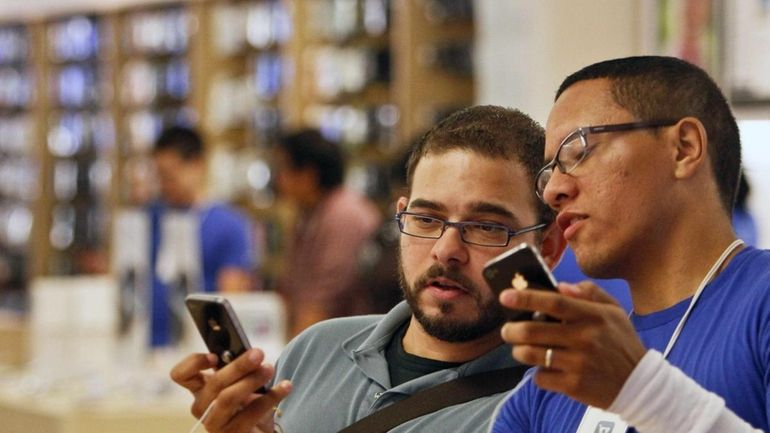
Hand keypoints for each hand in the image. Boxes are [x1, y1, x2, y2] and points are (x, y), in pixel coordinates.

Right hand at [170, 349, 291, 432]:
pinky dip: (271, 397)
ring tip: (269, 369)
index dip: (193, 363)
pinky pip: (251, 414)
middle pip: (213, 383)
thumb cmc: (248, 403)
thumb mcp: (240, 382)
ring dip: (251, 381)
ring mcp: (215, 425)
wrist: (259, 431)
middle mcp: (202, 408)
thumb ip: (238, 368)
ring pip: (227, 398)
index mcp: (200, 390)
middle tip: (259, 353)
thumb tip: (250, 353)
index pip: (180, 375)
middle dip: (238, 366)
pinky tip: (286, 386)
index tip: (214, 356)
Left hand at [499, 281, 645, 408]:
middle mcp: (584, 339)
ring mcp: (578, 364)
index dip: (526, 297)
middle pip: (532, 330)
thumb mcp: (613, 311)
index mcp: (593, 317)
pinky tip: (547, 369)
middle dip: (511, 330)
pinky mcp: (573, 386)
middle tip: (507, 330)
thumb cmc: (621, 343)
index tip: (504, 296)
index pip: (554, 302)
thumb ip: (589, 292)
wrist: (639, 385)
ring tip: (523, 348)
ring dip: (519, 351)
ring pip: (530, 355)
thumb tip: (560, 286)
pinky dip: (538, 373)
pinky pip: (540, 377)